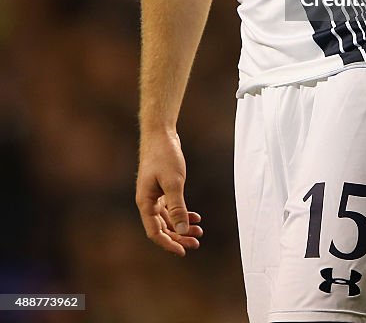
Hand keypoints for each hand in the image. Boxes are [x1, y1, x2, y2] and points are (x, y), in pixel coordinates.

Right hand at [136, 130, 203, 255]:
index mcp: (145, 203)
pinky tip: (196, 216)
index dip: (169, 244)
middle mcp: (147, 202)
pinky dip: (183, 213)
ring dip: (182, 226)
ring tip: (199, 231)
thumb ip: (178, 206)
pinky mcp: (162, 188)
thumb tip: (181, 230)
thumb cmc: (164, 156)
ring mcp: (154, 195)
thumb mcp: (174, 182)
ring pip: (168, 219)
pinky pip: (171, 208)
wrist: (160, 134)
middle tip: (196, 243)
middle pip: (162, 228)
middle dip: (179, 237)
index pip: (155, 232)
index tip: (183, 251)